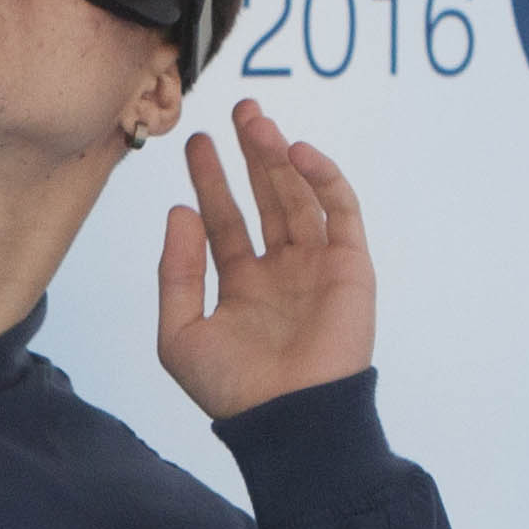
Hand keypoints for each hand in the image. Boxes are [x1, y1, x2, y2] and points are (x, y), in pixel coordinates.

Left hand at [155, 98, 374, 422]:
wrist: (287, 418)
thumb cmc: (233, 389)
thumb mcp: (181, 333)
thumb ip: (177, 272)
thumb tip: (179, 212)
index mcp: (244, 286)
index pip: (225, 220)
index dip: (211, 180)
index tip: (197, 143)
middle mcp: (282, 271)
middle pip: (266, 197)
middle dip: (251, 153)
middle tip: (238, 110)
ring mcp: (317, 266)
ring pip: (299, 196)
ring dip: (280, 156)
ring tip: (256, 121)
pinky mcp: (351, 266)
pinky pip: (340, 210)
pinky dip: (322, 177)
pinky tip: (296, 152)